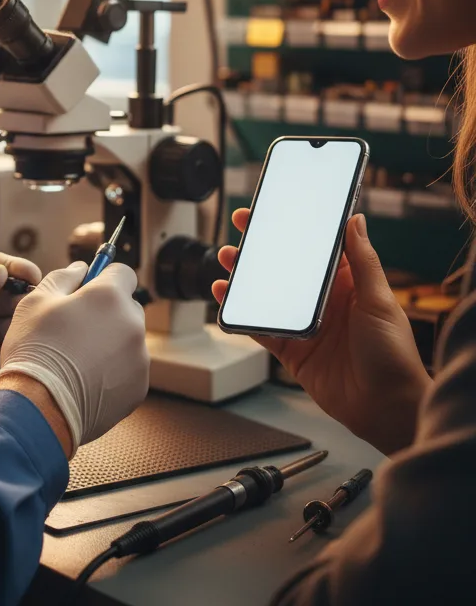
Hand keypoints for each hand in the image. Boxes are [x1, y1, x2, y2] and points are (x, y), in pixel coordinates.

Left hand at [0, 252, 40, 416]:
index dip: (15, 270)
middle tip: (30, 311)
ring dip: (18, 329)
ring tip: (16, 336)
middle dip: (22, 302)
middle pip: (9, 297)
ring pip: (9, 327)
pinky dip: (9, 356)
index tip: (31, 276)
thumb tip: (1, 272)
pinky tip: (10, 357)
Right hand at [0, 261, 148, 451]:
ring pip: (127, 340)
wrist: (39, 407)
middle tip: (76, 326)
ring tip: (76, 359)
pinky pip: (128, 370)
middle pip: (127, 307)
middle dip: (107, 311)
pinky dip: (112, 371)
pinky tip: (84, 379)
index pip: (123, 272)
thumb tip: (80, 268)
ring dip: (110, 342)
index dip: (104, 277)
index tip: (88, 288)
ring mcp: (139, 359)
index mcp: (110, 297)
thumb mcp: (36, 301)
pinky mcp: (138, 388)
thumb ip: (63, 277)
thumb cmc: (35, 349)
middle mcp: (132, 324)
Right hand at [214, 211, 430, 455]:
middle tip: (241, 228)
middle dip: (261, 247)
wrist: (385, 408)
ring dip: (244, 276)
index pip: (314, 248)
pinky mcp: (290, 349)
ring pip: (266, 293)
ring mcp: (303, 324)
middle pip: (284, 267)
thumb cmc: (393, 355)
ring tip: (227, 260)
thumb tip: (355, 219)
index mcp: (346, 284)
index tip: (272, 210)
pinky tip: (225, 299)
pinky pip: (258, 326)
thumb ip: (364, 260)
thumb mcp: (379, 300)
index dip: (293, 227)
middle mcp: (322, 301)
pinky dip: (240, 313)